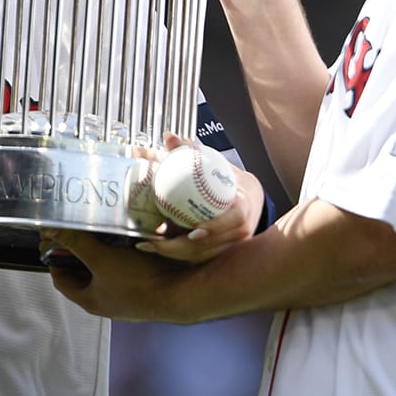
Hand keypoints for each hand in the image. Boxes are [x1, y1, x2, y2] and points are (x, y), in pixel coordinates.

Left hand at [42, 226, 192, 322]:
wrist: (179, 293)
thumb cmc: (138, 282)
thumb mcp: (101, 259)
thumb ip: (76, 243)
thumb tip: (51, 231)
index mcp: (90, 300)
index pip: (61, 280)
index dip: (55, 259)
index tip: (55, 241)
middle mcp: (107, 302)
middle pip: (84, 274)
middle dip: (81, 253)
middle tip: (81, 231)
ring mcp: (126, 297)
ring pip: (107, 271)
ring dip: (104, 252)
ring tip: (105, 231)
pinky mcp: (144, 288)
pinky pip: (127, 270)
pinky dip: (124, 255)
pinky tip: (129, 241)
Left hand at [137, 134, 263, 264]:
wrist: (247, 196)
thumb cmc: (225, 178)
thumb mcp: (211, 162)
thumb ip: (189, 150)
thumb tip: (169, 137)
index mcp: (243, 206)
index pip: (233, 219)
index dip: (215, 227)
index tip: (192, 232)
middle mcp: (242, 230)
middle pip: (211, 245)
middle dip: (181, 248)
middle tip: (153, 241)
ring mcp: (234, 245)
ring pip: (203, 256)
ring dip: (176, 254)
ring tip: (148, 245)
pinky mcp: (224, 254)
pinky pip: (201, 259)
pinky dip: (179, 255)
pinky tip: (156, 249)